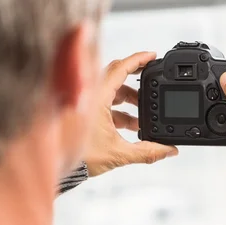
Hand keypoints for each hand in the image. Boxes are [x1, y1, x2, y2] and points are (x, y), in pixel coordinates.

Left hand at [85, 52, 178, 176]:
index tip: (153, 56)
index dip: (138, 60)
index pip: (120, 68)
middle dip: (137, 82)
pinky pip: (105, 102)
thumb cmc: (79, 157)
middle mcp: (88, 95)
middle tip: (153, 83)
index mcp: (96, 97)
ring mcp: (84, 102)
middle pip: (117, 76)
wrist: (57, 167)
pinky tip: (132, 123)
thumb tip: (169, 150)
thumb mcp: (118, 154)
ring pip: (111, 91)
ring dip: (129, 99)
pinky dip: (120, 109)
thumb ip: (147, 152)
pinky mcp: (82, 110)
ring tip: (145, 114)